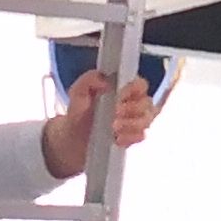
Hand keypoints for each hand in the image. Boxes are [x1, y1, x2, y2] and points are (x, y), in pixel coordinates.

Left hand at [42, 68, 156, 177]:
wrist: (73, 139)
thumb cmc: (79, 114)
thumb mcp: (78, 93)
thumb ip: (88, 80)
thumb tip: (104, 80)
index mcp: (123, 89)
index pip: (140, 84)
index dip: (134, 88)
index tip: (121, 94)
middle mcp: (132, 104)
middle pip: (147, 102)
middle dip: (133, 108)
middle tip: (116, 112)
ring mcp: (134, 122)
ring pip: (146, 119)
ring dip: (131, 123)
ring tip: (114, 126)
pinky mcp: (132, 138)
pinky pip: (141, 136)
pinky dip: (130, 137)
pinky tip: (117, 138)